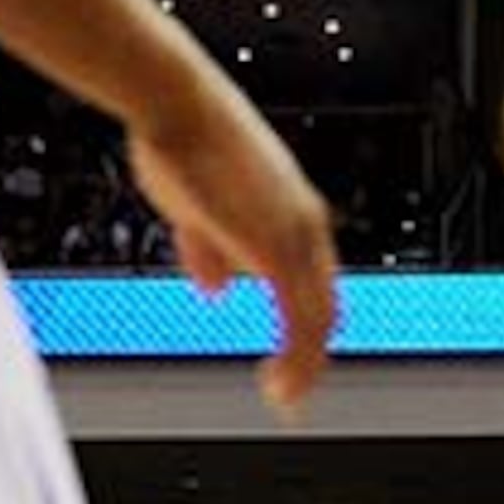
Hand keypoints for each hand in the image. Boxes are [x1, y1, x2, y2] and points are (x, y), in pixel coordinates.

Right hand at [127, 74, 337, 420]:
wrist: (175, 104)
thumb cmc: (180, 142)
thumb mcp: (198, 210)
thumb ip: (210, 252)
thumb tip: (216, 290)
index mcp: (293, 212)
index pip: (316, 282)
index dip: (307, 323)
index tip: (291, 355)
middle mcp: (305, 225)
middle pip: (327, 307)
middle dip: (312, 356)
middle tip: (293, 392)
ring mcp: (295, 238)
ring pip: (319, 323)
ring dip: (305, 368)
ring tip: (285, 399)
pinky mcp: (277, 251)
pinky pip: (300, 323)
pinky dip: (296, 362)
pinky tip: (280, 385)